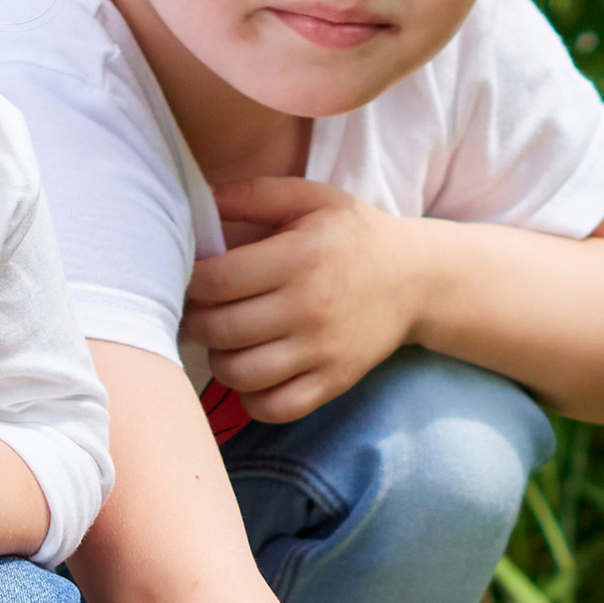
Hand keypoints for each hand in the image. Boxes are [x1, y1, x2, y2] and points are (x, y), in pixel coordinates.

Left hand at [180, 178, 423, 422]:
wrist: (415, 279)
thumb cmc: (353, 236)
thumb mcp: (311, 199)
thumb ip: (253, 195)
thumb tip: (199, 200)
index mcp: (300, 257)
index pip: (218, 281)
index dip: (189, 282)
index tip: (188, 279)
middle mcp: (309, 308)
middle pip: (222, 329)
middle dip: (194, 321)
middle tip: (195, 310)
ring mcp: (322, 351)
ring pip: (241, 374)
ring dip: (218, 359)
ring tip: (222, 340)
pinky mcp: (334, 382)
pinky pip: (275, 408)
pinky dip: (251, 398)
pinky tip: (251, 372)